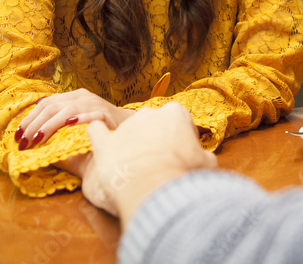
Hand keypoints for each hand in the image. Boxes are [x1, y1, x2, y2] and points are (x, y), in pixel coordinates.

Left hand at [15, 88, 134, 149]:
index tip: (17, 135)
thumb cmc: (100, 127)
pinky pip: (90, 115)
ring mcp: (94, 104)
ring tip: (36, 139)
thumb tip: (32, 133)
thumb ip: (59, 121)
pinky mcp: (105, 114)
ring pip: (66, 111)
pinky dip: (78, 119)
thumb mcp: (77, 119)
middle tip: (22, 142)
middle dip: (33, 125)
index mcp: (73, 96)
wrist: (129, 126)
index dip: (29, 118)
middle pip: (51, 106)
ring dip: (48, 126)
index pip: (45, 103)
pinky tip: (67, 125)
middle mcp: (82, 97)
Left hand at [81, 103, 216, 221]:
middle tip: (161, 161)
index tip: (183, 152)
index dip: (182, 136)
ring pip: (128, 130)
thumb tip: (204, 159)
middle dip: (156, 138)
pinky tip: (102, 142)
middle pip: (153, 123)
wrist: (155, 188)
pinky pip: (96, 130)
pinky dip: (98, 134)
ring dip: (132, 143)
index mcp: (175, 113)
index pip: (179, 119)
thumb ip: (204, 156)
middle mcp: (148, 114)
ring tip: (138, 167)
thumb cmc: (183, 174)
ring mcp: (124, 127)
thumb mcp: (207, 163)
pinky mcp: (105, 143)